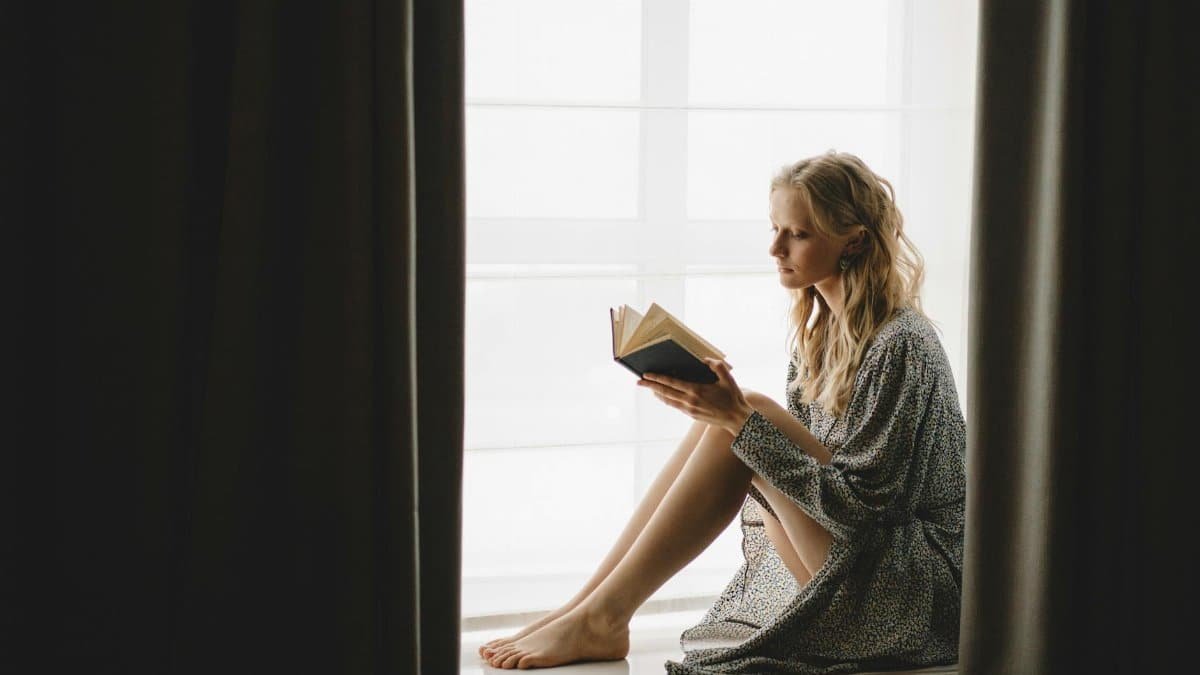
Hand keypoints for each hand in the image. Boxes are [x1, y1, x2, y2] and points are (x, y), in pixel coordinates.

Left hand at [637, 357, 753, 434]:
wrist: (736, 418)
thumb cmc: (733, 397)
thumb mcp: (727, 378)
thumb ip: (716, 365)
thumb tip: (704, 359)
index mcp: (697, 390)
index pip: (671, 382)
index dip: (657, 378)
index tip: (646, 374)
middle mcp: (690, 400)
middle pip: (665, 392)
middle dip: (650, 386)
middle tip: (638, 382)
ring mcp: (689, 409)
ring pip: (668, 400)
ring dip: (657, 394)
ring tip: (648, 388)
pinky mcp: (691, 415)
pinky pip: (675, 405)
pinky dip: (666, 400)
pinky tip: (663, 396)